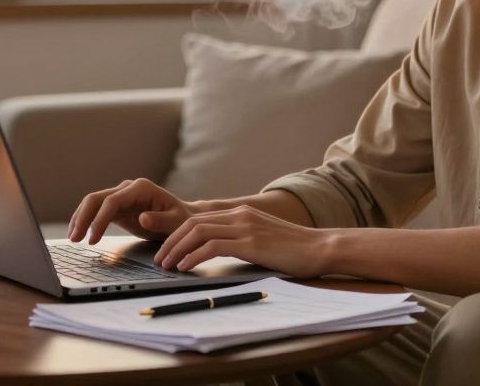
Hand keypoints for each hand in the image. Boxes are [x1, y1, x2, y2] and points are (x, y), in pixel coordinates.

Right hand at [68, 178, 199, 243]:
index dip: (100, 219)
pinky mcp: (117, 207)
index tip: (92, 237)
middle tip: (75, 238)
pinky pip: (96, 211)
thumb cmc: (182, 220)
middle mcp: (128, 188)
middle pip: (97, 198)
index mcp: (141, 188)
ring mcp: (121, 196)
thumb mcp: (176, 222)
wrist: (183, 218)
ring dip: (80, 219)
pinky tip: (78, 233)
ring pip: (93, 203)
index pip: (113, 201)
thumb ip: (160, 220)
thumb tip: (142, 217)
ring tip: (73, 238)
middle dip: (83, 218)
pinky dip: (86, 221)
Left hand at [153, 204, 332, 278]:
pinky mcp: (250, 243)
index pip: (199, 219)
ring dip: (177, 249)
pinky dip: (194, 256)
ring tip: (167, 265)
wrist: (319, 248)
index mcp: (241, 212)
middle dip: (171, 241)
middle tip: (160, 259)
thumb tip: (218, 252)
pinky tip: (186, 268)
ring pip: (198, 232)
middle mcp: (240, 215)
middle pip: (192, 223)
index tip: (167, 250)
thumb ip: (241, 239)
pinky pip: (212, 246)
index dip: (177, 234)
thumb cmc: (293, 249)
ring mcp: (244, 227)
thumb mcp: (262, 238)